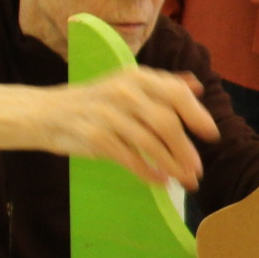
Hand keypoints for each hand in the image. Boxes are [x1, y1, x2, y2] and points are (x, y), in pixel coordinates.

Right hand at [34, 69, 218, 185]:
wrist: (46, 113)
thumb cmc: (94, 102)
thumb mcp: (125, 84)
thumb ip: (161, 85)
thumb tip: (196, 86)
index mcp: (135, 77)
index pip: (175, 93)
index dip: (197, 115)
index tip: (212, 135)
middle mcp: (123, 92)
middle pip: (166, 121)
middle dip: (186, 149)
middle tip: (197, 169)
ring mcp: (108, 114)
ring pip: (150, 143)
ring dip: (172, 165)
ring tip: (184, 180)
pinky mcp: (95, 137)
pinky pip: (129, 158)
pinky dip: (148, 172)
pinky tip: (160, 181)